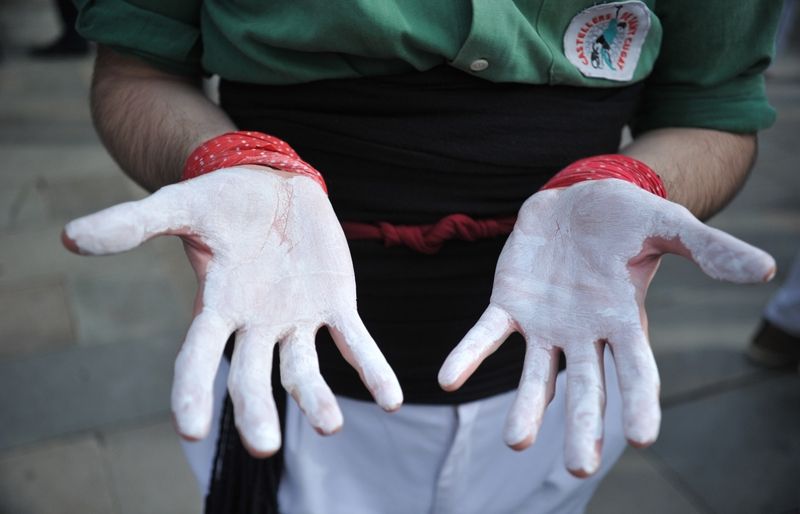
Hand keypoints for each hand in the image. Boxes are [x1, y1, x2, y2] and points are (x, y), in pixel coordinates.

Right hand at [62, 166, 402, 455]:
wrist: (273, 184)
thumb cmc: (222, 199)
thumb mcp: (179, 206)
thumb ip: (133, 224)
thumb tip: (70, 238)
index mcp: (216, 306)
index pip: (198, 356)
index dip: (193, 390)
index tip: (189, 429)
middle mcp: (255, 324)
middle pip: (252, 377)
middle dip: (256, 411)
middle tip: (262, 447)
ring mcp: (298, 320)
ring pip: (305, 369)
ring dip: (316, 399)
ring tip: (329, 426)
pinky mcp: (335, 306)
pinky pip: (355, 343)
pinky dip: (371, 369)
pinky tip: (391, 399)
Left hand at [438, 179, 773, 475]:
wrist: (577, 199)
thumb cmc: (626, 217)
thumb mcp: (667, 226)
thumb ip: (707, 249)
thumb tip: (764, 270)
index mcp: (624, 321)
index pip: (637, 370)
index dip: (641, 402)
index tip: (645, 437)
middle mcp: (584, 335)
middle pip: (586, 388)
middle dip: (583, 426)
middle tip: (577, 467)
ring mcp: (544, 325)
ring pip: (535, 375)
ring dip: (526, 407)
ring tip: (516, 439)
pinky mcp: (508, 306)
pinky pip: (486, 335)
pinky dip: (468, 356)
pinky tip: (447, 379)